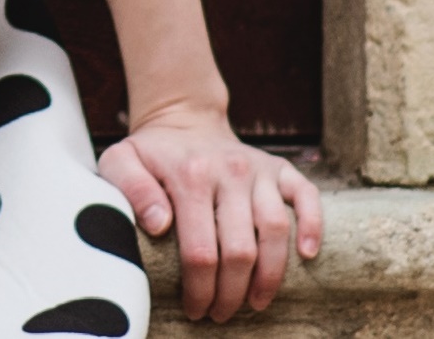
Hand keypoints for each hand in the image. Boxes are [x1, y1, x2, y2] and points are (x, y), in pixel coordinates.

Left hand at [97, 103, 321, 321]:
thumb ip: (131, 190)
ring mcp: (258, 169)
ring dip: (270, 276)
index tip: (195, 309)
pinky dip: (312, 226)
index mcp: (190, 174)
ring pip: (276, 230)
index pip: (200, 251)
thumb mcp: (121, 162)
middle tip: (221, 313)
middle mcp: (229, 170)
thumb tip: (160, 225)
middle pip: (241, 249)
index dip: (199, 290)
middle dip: (231, 293)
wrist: (183, 120)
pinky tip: (307, 256)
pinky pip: (306, 195)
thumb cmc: (151, 154)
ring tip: (256, 303)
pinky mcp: (279, 168)